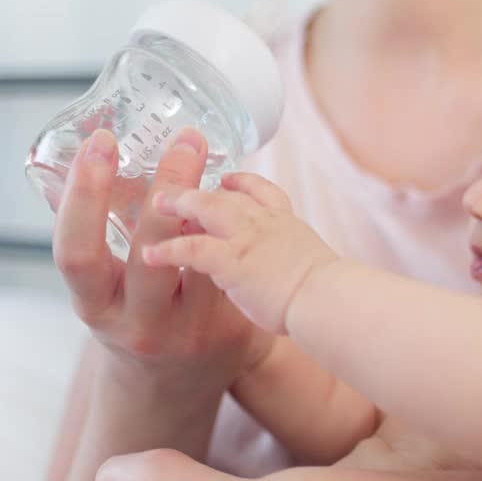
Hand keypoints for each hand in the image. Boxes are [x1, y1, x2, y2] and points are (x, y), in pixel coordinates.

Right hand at [52, 128, 259, 384]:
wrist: (173, 389)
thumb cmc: (129, 318)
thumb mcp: (100, 287)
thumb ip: (88, 230)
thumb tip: (66, 153)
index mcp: (97, 308)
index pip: (77, 254)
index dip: (84, 197)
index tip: (101, 142)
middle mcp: (140, 324)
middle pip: (152, 253)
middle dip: (170, 187)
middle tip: (186, 138)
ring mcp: (190, 329)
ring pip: (204, 258)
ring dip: (213, 202)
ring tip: (217, 159)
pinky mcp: (232, 328)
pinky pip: (238, 267)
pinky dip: (236, 226)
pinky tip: (236, 191)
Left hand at [141, 172, 338, 334]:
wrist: (329, 300)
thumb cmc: (330, 294)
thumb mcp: (315, 267)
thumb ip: (296, 263)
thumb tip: (300, 278)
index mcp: (287, 225)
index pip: (263, 193)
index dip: (243, 184)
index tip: (228, 180)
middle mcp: (266, 223)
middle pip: (228, 195)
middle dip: (200, 190)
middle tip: (175, 191)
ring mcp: (248, 238)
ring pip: (207, 208)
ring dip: (180, 204)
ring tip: (157, 206)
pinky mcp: (233, 260)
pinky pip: (193, 249)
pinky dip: (169, 250)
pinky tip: (151, 255)